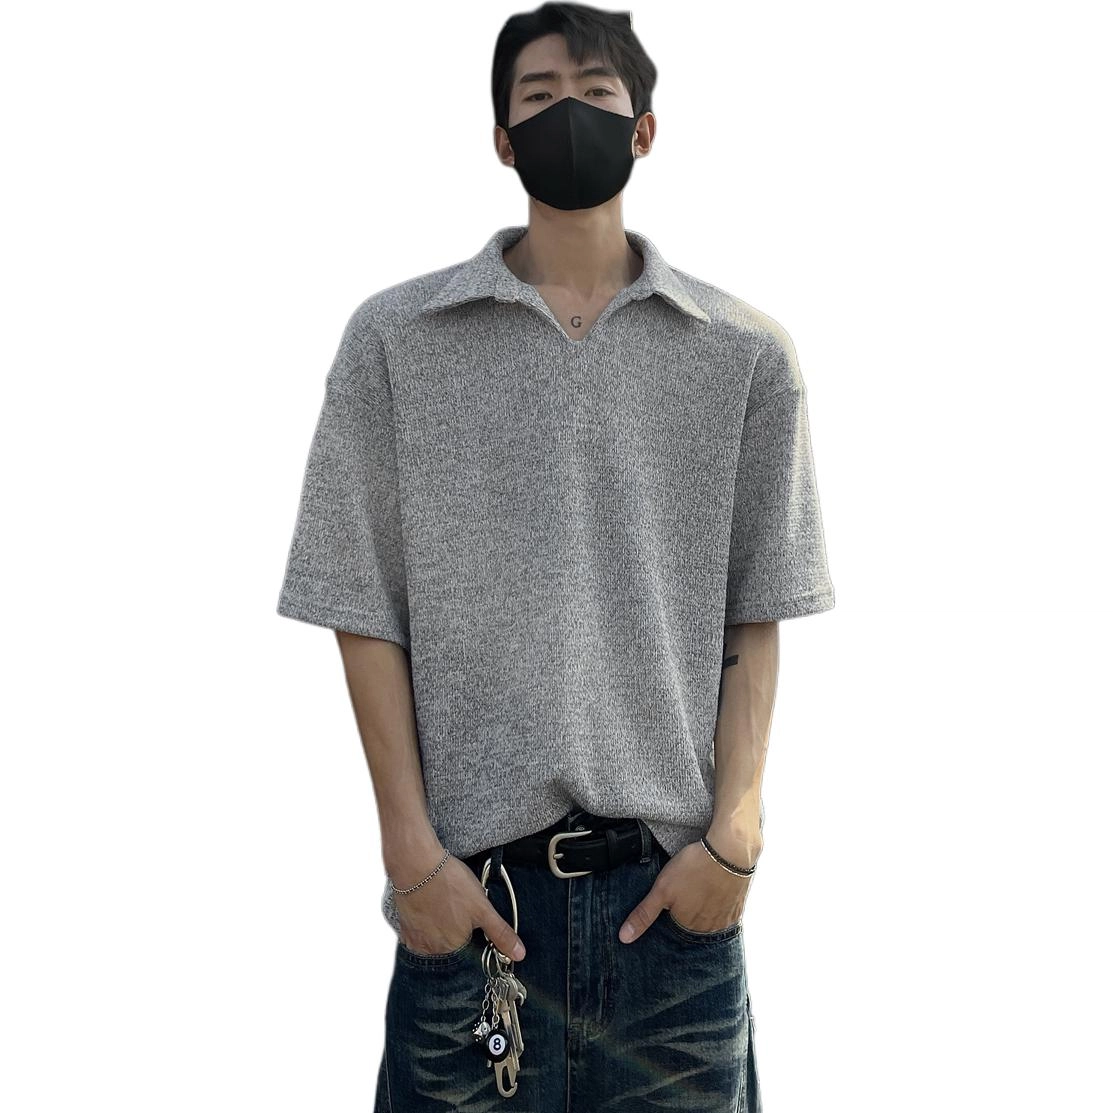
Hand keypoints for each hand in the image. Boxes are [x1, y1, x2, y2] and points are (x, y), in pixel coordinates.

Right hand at [394, 853, 526, 960]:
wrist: (416, 864)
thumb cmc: (449, 883)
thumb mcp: (482, 907)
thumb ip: (500, 933)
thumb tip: (519, 955)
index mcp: (456, 947)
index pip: (471, 949)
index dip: (473, 930)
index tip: (469, 915)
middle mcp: (435, 949)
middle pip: (453, 944)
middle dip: (457, 928)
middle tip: (456, 904)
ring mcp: (417, 940)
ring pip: (436, 938)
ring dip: (441, 926)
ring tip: (444, 903)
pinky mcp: (405, 929)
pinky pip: (418, 933)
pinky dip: (425, 923)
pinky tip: (429, 906)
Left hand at [618, 840, 754, 942]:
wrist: (730, 851)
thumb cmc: (694, 869)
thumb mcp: (661, 890)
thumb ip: (644, 915)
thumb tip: (624, 938)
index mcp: (688, 927)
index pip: (673, 927)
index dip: (670, 910)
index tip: (672, 897)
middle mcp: (709, 929)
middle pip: (692, 925)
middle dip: (688, 912)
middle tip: (687, 890)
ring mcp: (726, 919)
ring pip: (710, 920)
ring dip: (704, 909)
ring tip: (699, 888)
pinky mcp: (738, 907)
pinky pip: (725, 912)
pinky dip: (719, 903)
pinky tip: (715, 889)